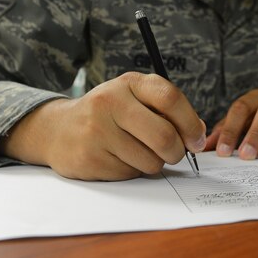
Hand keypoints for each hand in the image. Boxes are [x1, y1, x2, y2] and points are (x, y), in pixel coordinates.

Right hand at [0, 72, 205, 180]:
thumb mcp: (135, 98)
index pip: (170, 98)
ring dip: (153, 163)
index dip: (190, 123)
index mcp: (129, 83)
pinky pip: (130, 175)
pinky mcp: (89, 159)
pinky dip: (132, 171)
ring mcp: (97, 131)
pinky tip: (117, 158)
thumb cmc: (108, 113)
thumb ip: (167, 109)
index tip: (196, 139)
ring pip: (150, 161)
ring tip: (136, 152)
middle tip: (174, 154)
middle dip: (177, 152)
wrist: (59, 128)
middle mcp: (110, 102)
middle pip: (164, 136)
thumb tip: (199, 131)